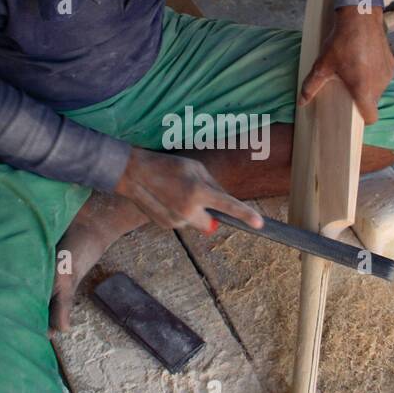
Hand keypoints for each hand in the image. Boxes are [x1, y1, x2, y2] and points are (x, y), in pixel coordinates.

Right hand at [113, 148, 263, 232]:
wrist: (134, 174)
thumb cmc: (168, 166)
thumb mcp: (195, 168)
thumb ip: (214, 186)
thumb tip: (225, 202)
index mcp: (198, 191)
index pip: (228, 206)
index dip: (246, 215)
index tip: (260, 224)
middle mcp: (188, 210)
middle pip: (211, 224)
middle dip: (209, 216)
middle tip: (196, 199)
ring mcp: (176, 220)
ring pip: (195, 223)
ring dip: (192, 213)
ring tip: (175, 194)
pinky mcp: (166, 226)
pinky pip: (182, 224)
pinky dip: (179, 215)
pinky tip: (167, 200)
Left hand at [300, 3, 393, 123]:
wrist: (361, 17)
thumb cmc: (342, 42)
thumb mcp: (323, 65)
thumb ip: (312, 86)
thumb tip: (301, 102)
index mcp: (364, 89)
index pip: (371, 117)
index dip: (362, 119)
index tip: (352, 113)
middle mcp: (379, 84)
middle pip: (372, 102)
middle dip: (361, 99)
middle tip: (347, 88)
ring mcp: (387, 74)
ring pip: (378, 89)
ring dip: (368, 86)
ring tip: (355, 72)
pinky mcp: (392, 63)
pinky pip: (383, 77)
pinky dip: (375, 75)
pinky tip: (364, 63)